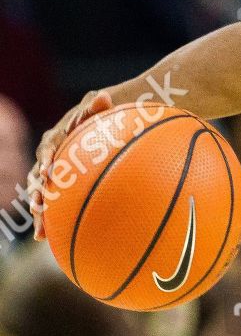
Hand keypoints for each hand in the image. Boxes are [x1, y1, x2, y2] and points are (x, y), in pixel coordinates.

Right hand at [27, 90, 113, 238]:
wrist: (107, 121)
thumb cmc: (107, 114)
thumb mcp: (104, 108)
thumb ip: (99, 105)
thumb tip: (104, 96)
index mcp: (58, 137)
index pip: (49, 149)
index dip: (47, 160)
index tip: (49, 172)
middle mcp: (51, 155)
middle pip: (40, 176)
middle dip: (38, 194)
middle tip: (38, 209)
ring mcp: (54, 170)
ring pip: (43, 193)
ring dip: (40, 212)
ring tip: (41, 233)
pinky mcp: (61, 183)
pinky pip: (54, 201)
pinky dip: (51, 218)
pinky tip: (48, 239)